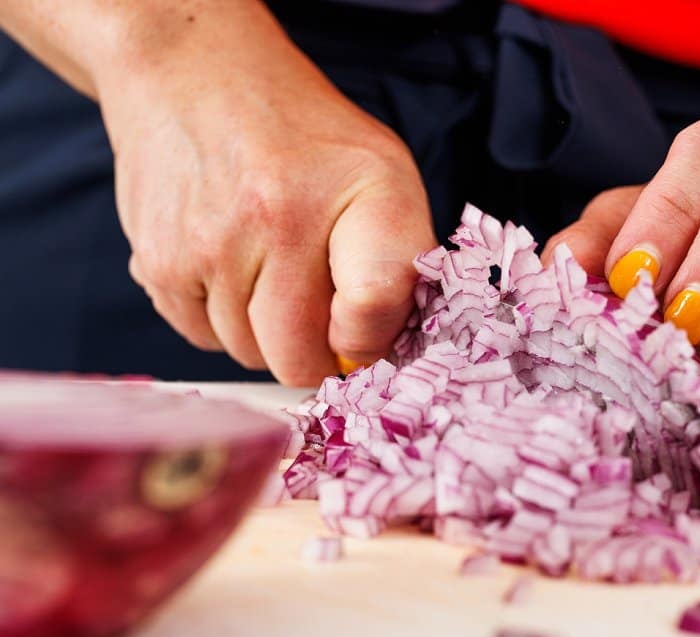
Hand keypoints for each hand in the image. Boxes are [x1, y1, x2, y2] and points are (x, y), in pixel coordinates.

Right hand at [97, 4, 434, 384]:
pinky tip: (228, 268)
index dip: (372, 338)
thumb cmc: (306, 141)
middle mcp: (279, 220)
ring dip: (264, 334)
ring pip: (249, 354)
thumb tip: (374, 353)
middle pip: (299, 358)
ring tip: (269, 269)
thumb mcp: (384, 176)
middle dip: (315, 352)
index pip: (373, 303)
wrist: (195, 73)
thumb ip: (399, 265)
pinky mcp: (157, 262)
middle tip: (318, 312)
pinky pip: (202, 338)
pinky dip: (219, 321)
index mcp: (357, 194)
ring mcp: (210, 245)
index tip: (361, 327)